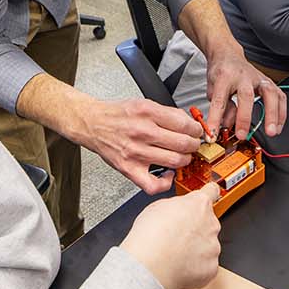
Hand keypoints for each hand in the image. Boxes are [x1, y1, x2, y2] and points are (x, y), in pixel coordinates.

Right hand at [79, 98, 203, 193]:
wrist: (92, 124)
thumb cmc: (117, 115)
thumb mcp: (144, 103)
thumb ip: (167, 113)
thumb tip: (188, 122)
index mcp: (147, 112)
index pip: (184, 124)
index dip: (196, 129)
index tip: (196, 132)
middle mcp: (142, 132)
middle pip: (182, 144)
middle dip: (194, 145)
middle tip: (192, 145)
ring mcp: (136, 152)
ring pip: (174, 162)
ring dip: (185, 160)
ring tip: (183, 156)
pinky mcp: (129, 169)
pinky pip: (153, 184)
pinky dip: (166, 182)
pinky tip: (168, 173)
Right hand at [120, 183, 221, 288]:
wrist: (151, 266)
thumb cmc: (150, 237)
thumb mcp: (158, 206)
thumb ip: (176, 205)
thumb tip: (179, 210)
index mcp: (199, 204)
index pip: (212, 191)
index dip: (208, 194)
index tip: (208, 196)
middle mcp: (211, 223)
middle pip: (207, 222)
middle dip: (195, 228)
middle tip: (176, 236)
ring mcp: (213, 246)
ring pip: (207, 245)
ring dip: (195, 248)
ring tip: (175, 253)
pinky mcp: (212, 266)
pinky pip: (206, 264)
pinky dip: (195, 266)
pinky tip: (179, 265)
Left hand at [205, 46, 286, 139]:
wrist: (229, 55)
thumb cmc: (221, 73)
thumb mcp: (212, 90)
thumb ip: (219, 109)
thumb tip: (227, 126)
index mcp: (224, 77)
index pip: (219, 100)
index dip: (215, 119)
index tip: (213, 134)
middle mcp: (243, 76)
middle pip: (246, 96)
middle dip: (244, 117)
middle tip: (242, 135)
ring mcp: (259, 78)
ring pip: (270, 94)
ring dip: (272, 115)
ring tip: (271, 132)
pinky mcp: (269, 82)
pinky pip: (280, 97)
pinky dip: (281, 113)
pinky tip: (278, 126)